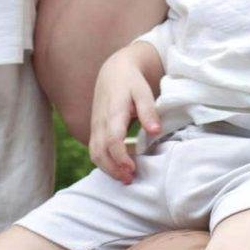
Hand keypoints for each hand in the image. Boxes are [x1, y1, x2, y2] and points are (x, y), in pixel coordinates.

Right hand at [89, 50, 160, 183]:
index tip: (132, 168)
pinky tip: (119, 166)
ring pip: (94, 153)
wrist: (114, 71)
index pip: (112, 140)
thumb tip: (155, 131)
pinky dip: (104, 162)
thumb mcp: (143, 91)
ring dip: (107, 169)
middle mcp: (101, 121)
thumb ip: (148, 110)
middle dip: (113, 169)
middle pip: (99, 152)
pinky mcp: (95, 129)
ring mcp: (96, 126)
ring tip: (126, 176)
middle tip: (131, 179)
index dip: (120, 158)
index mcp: (113, 112)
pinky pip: (95, 150)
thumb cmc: (131, 81)